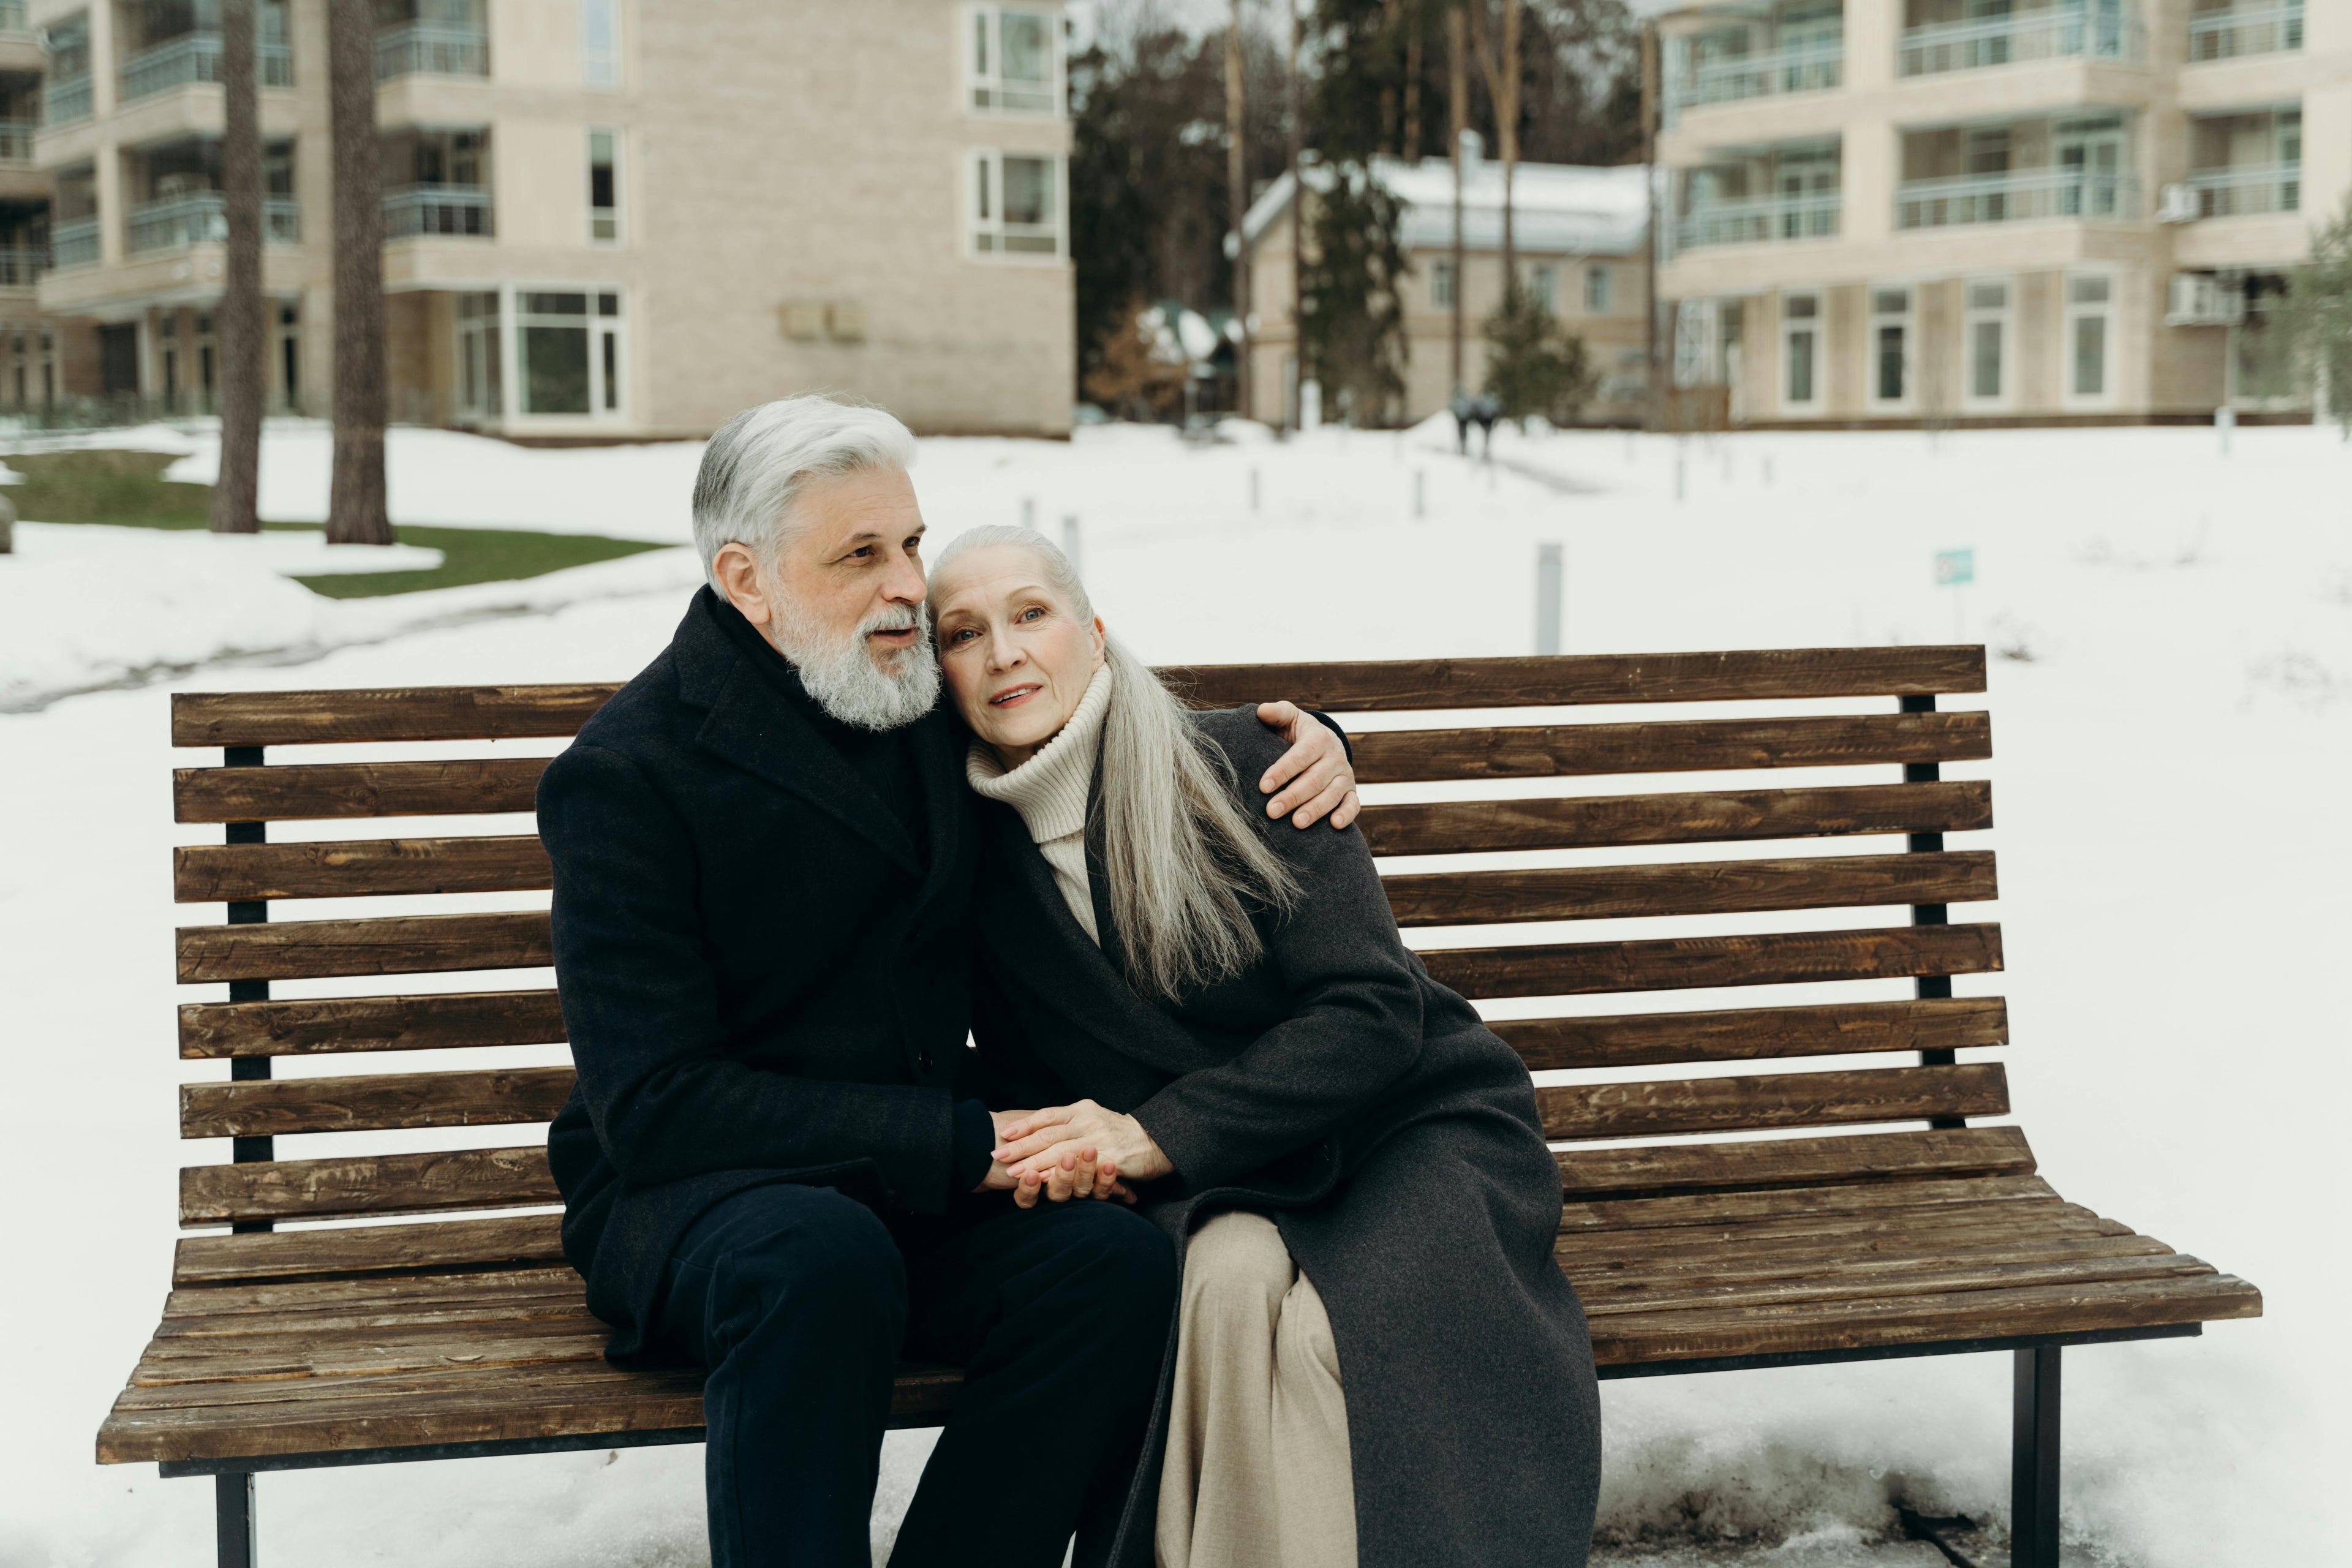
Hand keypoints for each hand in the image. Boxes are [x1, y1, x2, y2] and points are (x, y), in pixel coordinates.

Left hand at [981, 1108, 1139, 1206]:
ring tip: (1014, 1172)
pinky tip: (1045, 1182)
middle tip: (998, 1155)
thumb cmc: (1119, 1132)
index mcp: (1081, 1109)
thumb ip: (1068, 1123)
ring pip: (1060, 1151)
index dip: (1024, 1124)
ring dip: (1034, 1163)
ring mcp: (1099, 1140)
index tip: (1004, 1133)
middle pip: (1048, 1133)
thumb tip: (1036, 1130)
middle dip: (1021, 1146)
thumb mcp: (1092, 1118)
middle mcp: (1088, 1121)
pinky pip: (1080, 1169)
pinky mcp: (1110, 1160)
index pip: (1047, 1115)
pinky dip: (1060, 1175)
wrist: (1155, 1140)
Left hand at [1256, 701, 1360, 829]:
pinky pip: (1353, 804)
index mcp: (1318, 738)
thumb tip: (1261, 710)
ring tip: (1297, 823)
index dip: (1282, 771)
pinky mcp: (1351, 791)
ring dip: (1315, 809)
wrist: (1325, 743)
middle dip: (1293, 796)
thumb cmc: (1299, 733)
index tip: (1263, 787)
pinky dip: (1346, 815)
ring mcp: (1345, 775)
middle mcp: (1335, 757)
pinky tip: (1333, 825)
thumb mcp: (1289, 718)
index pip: (1300, 756)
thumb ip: (1277, 713)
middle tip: (1272, 811)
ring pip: (1332, 794)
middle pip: (1314, 779)